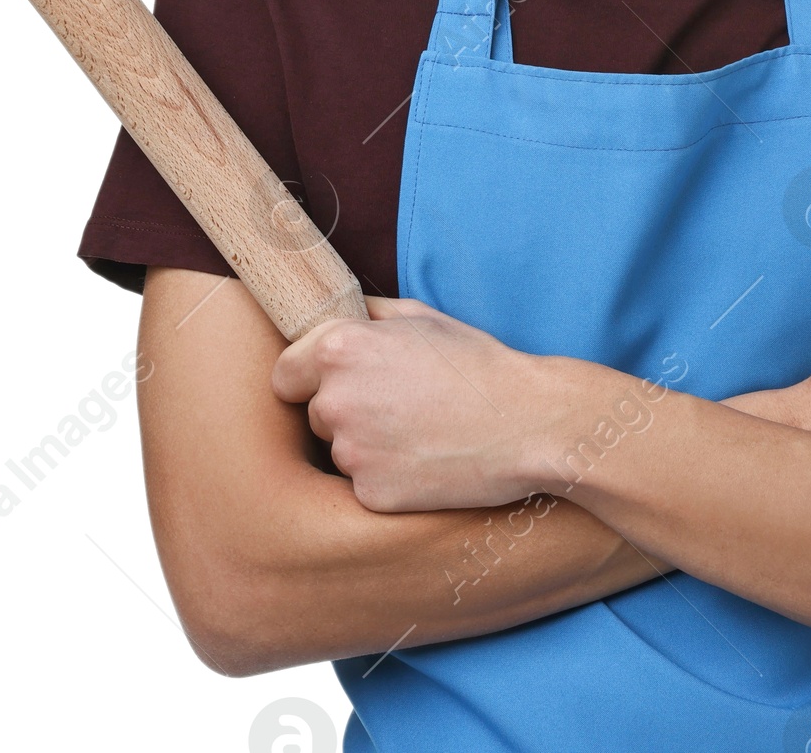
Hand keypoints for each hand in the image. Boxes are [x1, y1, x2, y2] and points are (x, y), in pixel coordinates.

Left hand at [271, 296, 555, 513]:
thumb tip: (332, 318)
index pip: (284, 374)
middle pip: (315, 413)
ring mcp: (351, 453)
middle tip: (399, 404)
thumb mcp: (419, 318)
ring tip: (420, 431)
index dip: (310, 378)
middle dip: (346, 410)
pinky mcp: (371, 494)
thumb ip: (365, 316)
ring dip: (367, 444)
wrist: (526, 423)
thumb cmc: (476, 364)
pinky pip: (364, 484)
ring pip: (340, 450)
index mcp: (338, 350)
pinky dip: (388, 476)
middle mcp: (334, 400)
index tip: (338, 383)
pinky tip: (426, 460)